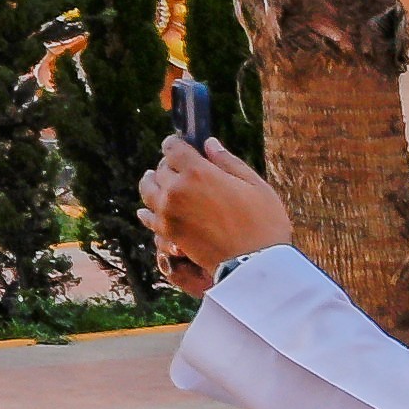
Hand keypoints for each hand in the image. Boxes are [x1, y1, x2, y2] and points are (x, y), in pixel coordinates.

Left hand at [139, 135, 291, 285]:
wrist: (254, 265)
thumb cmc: (263, 223)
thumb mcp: (255, 185)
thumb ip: (228, 162)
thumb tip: (209, 143)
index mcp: (197, 172)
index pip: (173, 148)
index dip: (174, 143)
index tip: (177, 143)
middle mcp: (176, 189)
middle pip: (160, 169)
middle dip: (168, 164)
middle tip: (175, 165)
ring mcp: (168, 212)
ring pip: (147, 190)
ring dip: (151, 183)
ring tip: (153, 179)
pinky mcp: (167, 233)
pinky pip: (148, 218)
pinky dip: (146, 211)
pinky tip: (145, 210)